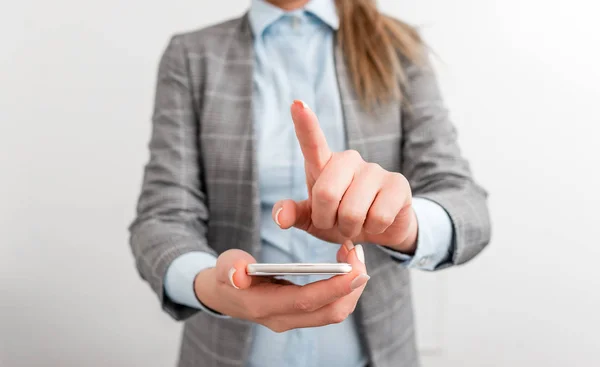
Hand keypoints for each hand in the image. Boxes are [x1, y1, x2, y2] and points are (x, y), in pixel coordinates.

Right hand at [193, 242, 368, 331]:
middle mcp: (282, 319)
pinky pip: (329, 308)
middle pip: (328, 313)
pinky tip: (346, 269)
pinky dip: (343, 290)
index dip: (333, 288)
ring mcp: (292, 320)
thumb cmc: (225, 275)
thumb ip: (229, 268)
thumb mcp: (223, 267)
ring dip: (350, 289)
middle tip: (360, 257)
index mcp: (263, 306)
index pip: (306, 302)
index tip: (355, 270)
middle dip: (351, 288)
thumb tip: (237, 274)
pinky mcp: (299, 315)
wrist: (222, 294)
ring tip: (356, 259)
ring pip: (333, 313)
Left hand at [272, 100, 417, 252]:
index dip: (305, 124)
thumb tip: (281, 217)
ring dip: (351, 228)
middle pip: (326, 193)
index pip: (312, 143)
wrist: (380, 229)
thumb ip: (293, 215)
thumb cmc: (340, 218)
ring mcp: (375, 169)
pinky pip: (378, 217)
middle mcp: (349, 160)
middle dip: (327, 219)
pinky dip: (373, 229)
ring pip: (353, 211)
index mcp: (324, 165)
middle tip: (336, 222)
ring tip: (358, 222)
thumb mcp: (313, 219)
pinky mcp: (398, 183)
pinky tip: (377, 222)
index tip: (297, 104)